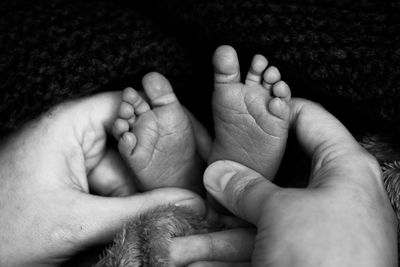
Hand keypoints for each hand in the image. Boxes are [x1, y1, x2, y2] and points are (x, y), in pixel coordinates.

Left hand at [0, 92, 204, 265]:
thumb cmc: (5, 231)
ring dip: (141, 191)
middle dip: (156, 170)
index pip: (130, 104)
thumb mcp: (80, 221)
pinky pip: (108, 185)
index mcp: (70, 125)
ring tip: (171, 211)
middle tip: (190, 192)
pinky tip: (142, 218)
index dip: (163, 120)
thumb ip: (139, 212)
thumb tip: (188, 204)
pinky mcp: (71, 181)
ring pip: (123, 168)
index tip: (195, 144)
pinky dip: (124, 202)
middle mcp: (73, 135)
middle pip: (131, 142)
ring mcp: (72, 160)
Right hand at [203, 99, 396, 266]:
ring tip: (182, 236)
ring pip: (257, 217)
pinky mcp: (297, 257)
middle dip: (235, 176)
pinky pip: (256, 247)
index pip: (309, 119)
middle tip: (207, 168)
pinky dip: (225, 255)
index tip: (241, 109)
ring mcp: (311, 230)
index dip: (274, 109)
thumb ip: (247, 188)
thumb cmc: (328, 261)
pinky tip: (195, 261)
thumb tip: (219, 174)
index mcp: (343, 169)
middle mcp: (330, 197)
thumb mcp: (282, 211)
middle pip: (275, 173)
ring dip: (217, 230)